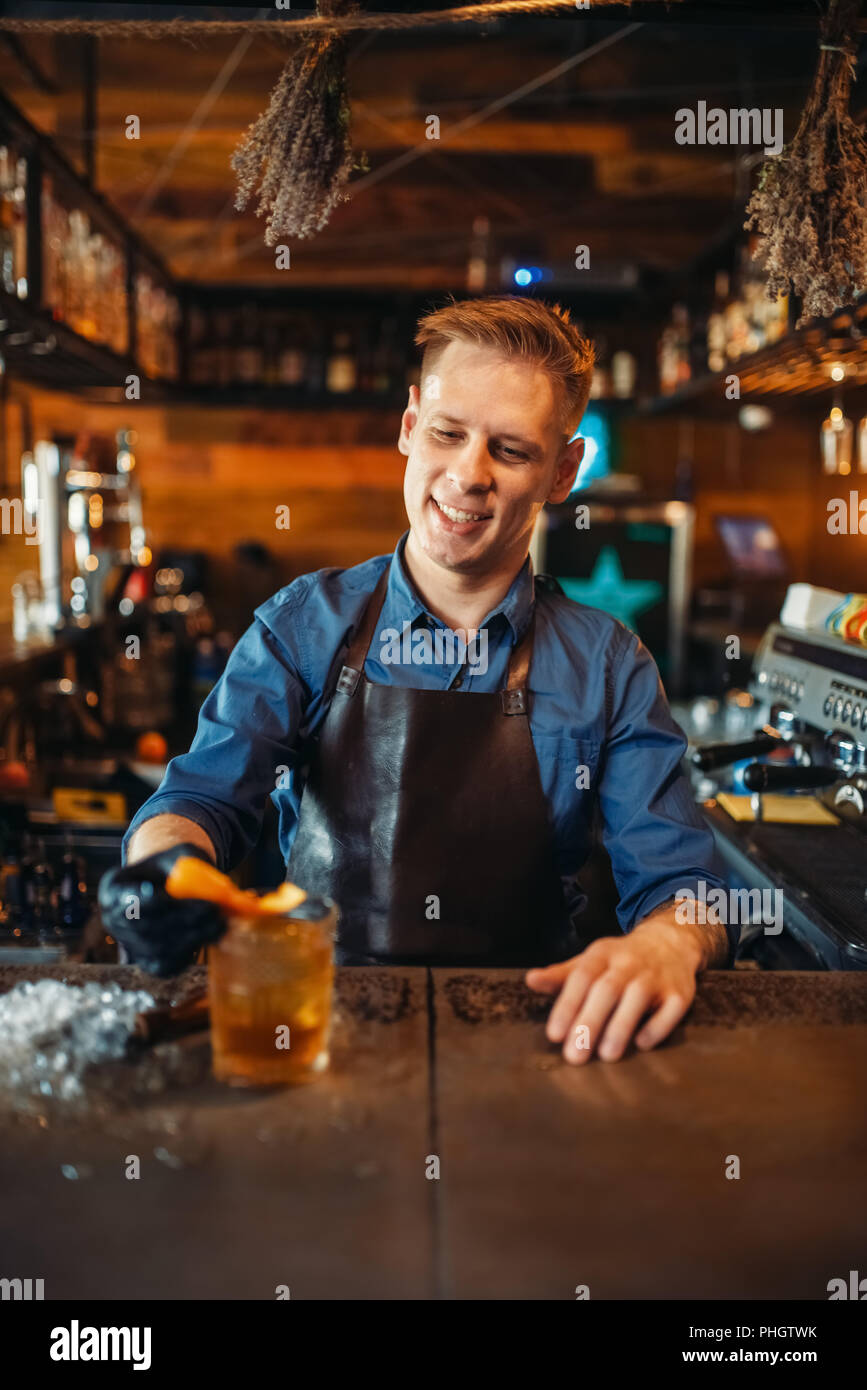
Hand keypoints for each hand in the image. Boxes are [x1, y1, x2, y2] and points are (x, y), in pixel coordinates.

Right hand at [98, 843, 225, 976]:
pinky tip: (213, 935)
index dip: (140, 899)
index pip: (122, 897)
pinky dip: (191, 951)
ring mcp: (130, 943)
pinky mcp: (149, 962)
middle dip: (179, 918)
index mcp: (115, 888)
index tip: (159, 894)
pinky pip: (167, 964)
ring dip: (192, 936)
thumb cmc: (176, 868)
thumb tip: (207, 887)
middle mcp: (114, 919)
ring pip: (157, 948)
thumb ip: (190, 867)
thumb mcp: (180, 856)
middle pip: (142, 925)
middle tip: (211, 909)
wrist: (175, 887)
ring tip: (219, 921)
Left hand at [525, 918, 703, 1064]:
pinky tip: (642, 1044)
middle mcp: (628, 962)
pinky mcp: (680, 992)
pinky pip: (671, 1008)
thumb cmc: (619, 960)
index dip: (567, 1005)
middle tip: (574, 1056)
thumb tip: (530, 981)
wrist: (669, 942)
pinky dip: (658, 1026)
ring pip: (638, 998)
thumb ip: (561, 976)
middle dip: (590, 1023)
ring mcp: (656, 976)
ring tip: (606, 1056)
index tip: (554, 1035)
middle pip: (607, 989)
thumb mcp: (590, 961)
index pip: (581, 977)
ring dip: (621, 1026)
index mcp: (602, 954)